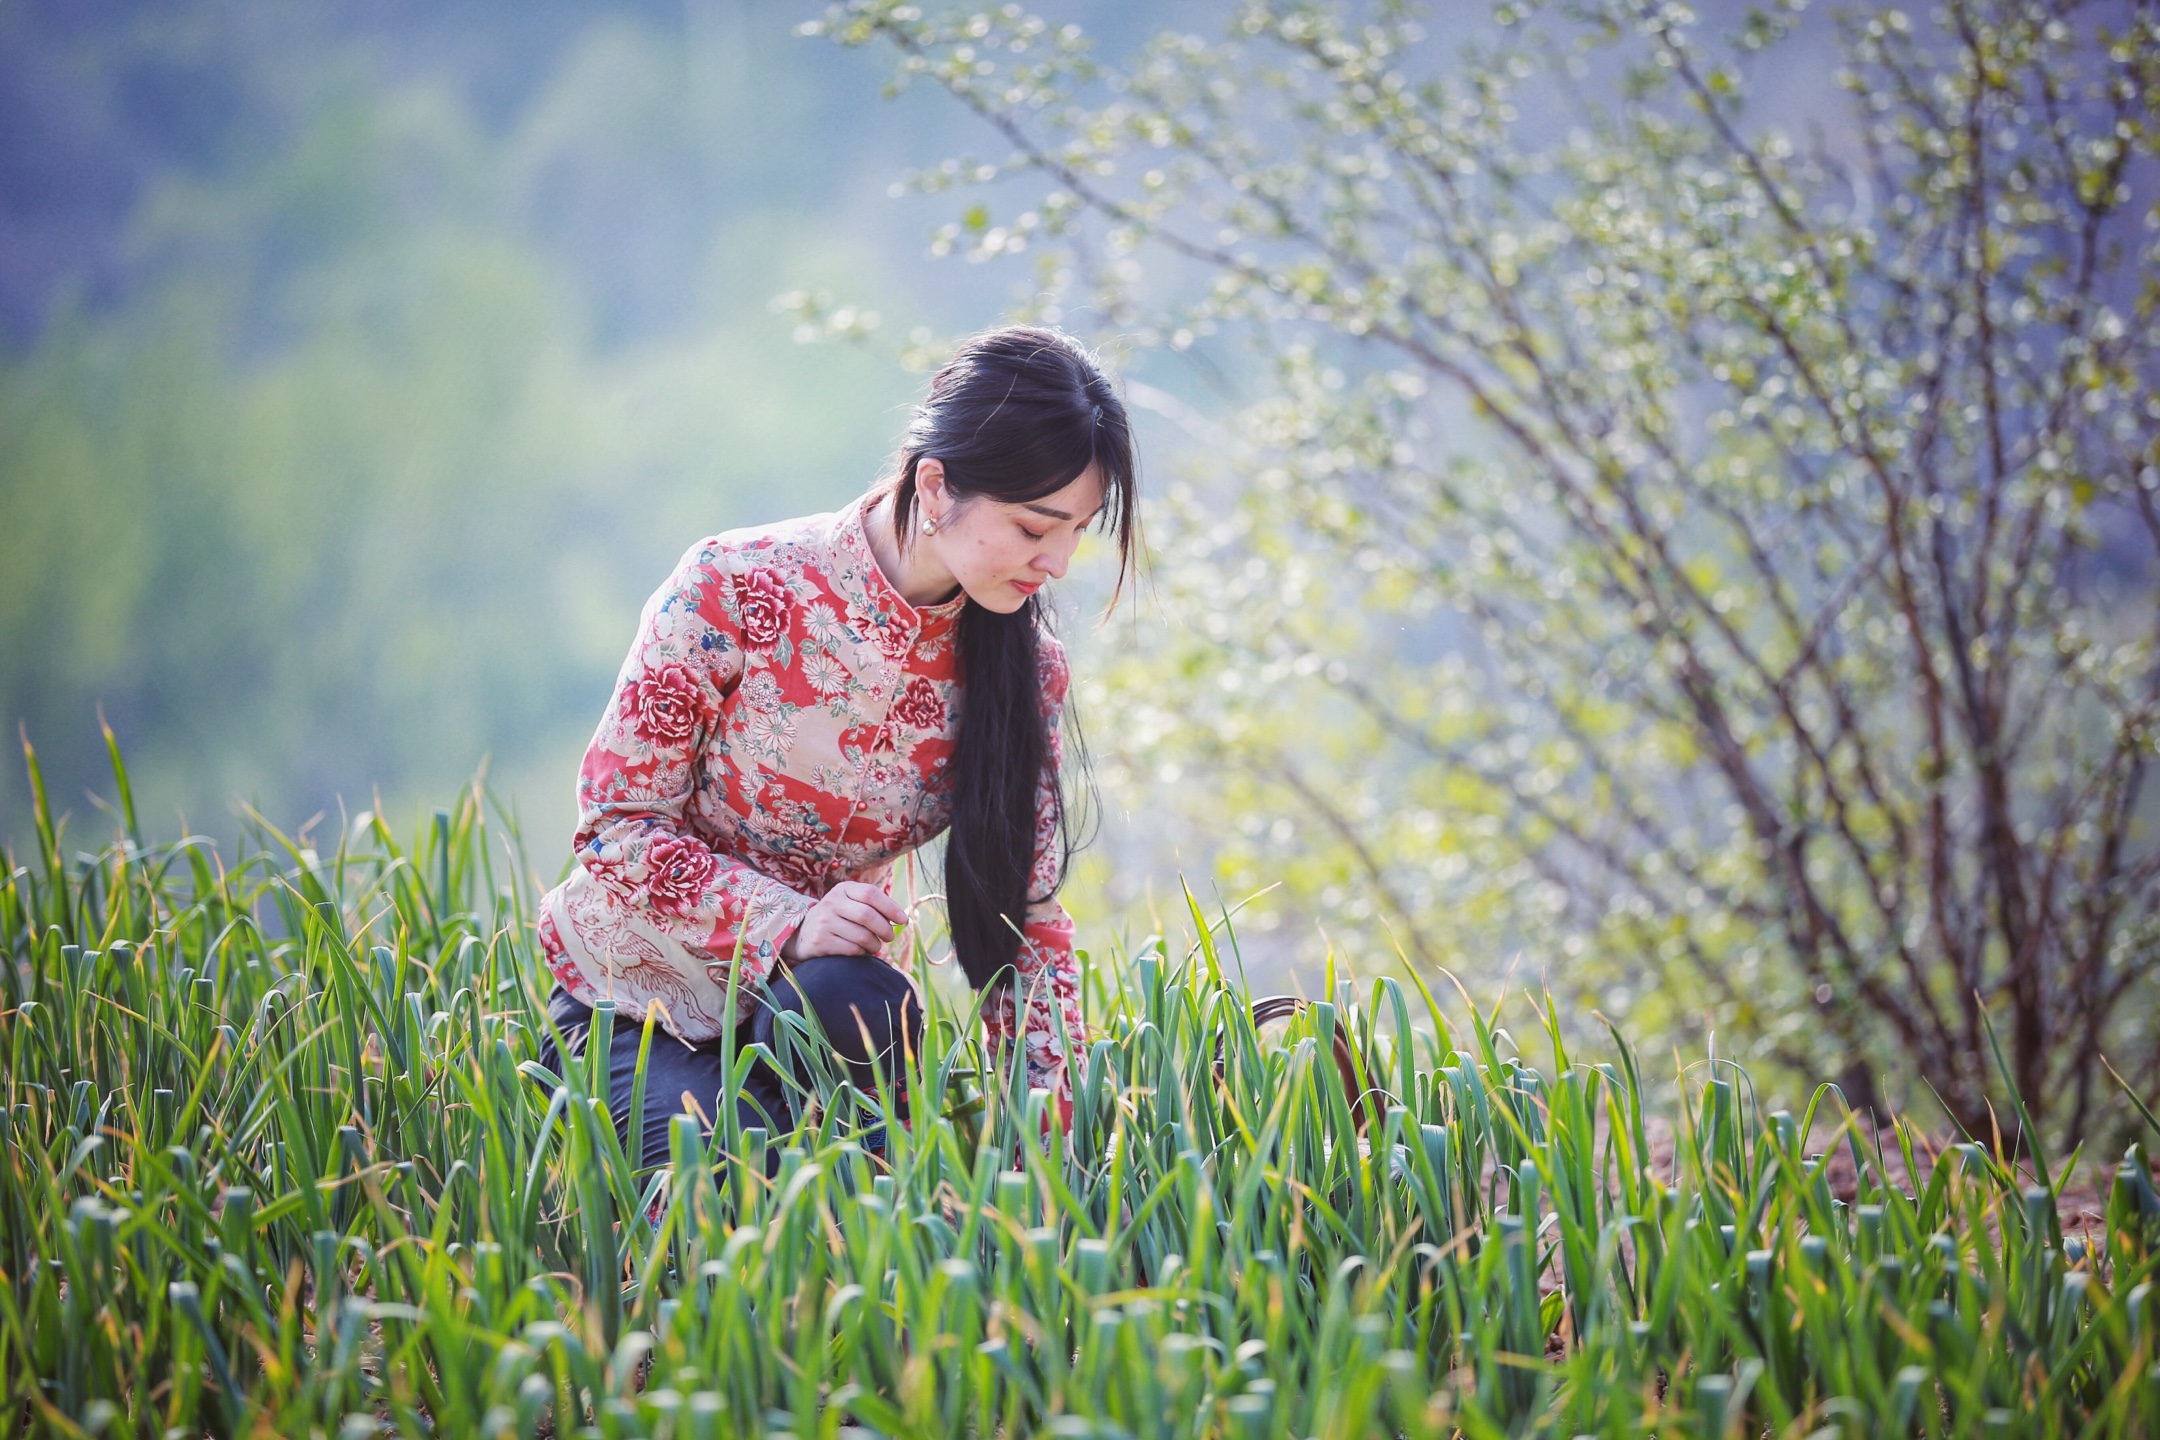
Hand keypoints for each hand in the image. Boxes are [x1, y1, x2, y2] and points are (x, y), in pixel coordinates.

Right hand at [781, 882, 907, 961]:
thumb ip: (872, 906)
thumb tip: (901, 919)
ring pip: (862, 936)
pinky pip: (852, 949)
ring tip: (875, 946)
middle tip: (889, 937)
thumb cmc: (837, 918)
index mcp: (843, 889)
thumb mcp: (850, 904)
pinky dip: (862, 953)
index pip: (871, 893)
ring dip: (875, 945)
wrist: (803, 934)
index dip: (891, 907)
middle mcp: (831, 902)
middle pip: (868, 916)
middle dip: (885, 929)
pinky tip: (861, 951)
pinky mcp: (820, 941)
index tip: (903, 921)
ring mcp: (824, 922)